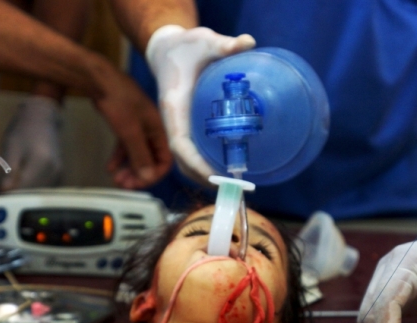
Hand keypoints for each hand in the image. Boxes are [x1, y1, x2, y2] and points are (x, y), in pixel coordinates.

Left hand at [0, 96, 63, 189]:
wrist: (42, 119)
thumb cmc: (24, 130)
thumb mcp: (10, 149)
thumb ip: (7, 173)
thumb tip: (0, 194)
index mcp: (42, 164)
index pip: (23, 190)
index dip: (7, 197)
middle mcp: (53, 173)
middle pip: (32, 195)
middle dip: (13, 198)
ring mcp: (58, 175)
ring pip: (37, 195)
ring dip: (22, 196)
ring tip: (5, 189)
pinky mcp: (58, 177)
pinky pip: (42, 190)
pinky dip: (29, 191)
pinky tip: (18, 186)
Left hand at [94, 66, 171, 188]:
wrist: (99, 79)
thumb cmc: (118, 101)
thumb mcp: (130, 131)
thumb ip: (140, 155)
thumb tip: (148, 177)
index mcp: (158, 130)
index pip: (164, 160)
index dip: (153, 175)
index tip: (139, 184)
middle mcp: (151, 130)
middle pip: (150, 159)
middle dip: (138, 174)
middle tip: (124, 185)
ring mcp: (138, 127)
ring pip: (137, 154)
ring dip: (128, 169)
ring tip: (116, 180)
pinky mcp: (125, 124)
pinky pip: (126, 146)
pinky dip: (119, 158)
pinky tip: (110, 167)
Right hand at [145, 25, 255, 184]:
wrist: (167, 49)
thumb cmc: (185, 46)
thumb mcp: (203, 40)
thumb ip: (224, 44)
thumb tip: (248, 43)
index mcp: (174, 107)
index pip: (180, 144)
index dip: (196, 163)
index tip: (214, 175)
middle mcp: (173, 122)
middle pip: (182, 161)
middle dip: (203, 178)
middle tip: (231, 188)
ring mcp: (178, 127)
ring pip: (186, 160)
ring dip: (203, 176)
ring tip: (230, 186)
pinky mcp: (185, 127)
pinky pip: (192, 152)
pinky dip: (204, 165)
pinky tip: (224, 168)